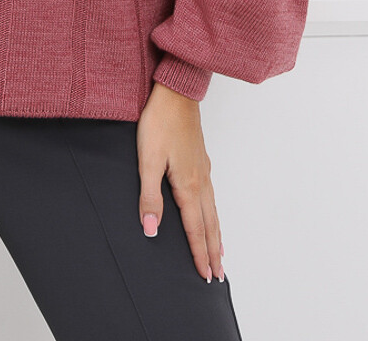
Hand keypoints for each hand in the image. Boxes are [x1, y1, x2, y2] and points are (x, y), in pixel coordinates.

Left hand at [136, 81, 224, 282]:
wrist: (175, 91)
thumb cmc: (159, 122)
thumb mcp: (147, 160)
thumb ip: (149, 197)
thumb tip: (151, 231)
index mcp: (187, 185)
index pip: (195, 229)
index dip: (199, 254)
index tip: (206, 276)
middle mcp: (200, 181)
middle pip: (210, 224)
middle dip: (213, 251)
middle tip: (218, 276)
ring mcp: (203, 169)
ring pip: (213, 210)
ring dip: (216, 235)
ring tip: (220, 252)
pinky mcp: (200, 158)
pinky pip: (211, 195)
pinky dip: (214, 213)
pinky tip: (211, 212)